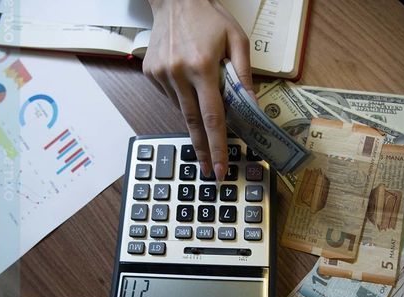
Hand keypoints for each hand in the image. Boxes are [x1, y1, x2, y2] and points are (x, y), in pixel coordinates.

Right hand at [143, 0, 253, 178]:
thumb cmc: (209, 18)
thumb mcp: (237, 40)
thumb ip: (244, 75)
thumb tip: (252, 107)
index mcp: (202, 67)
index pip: (213, 117)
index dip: (217, 146)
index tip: (220, 167)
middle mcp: (178, 74)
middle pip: (193, 124)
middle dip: (203, 150)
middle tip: (211, 170)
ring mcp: (161, 75)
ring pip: (181, 110)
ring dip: (195, 115)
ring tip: (201, 93)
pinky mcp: (150, 74)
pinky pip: (170, 98)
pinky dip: (183, 98)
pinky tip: (188, 81)